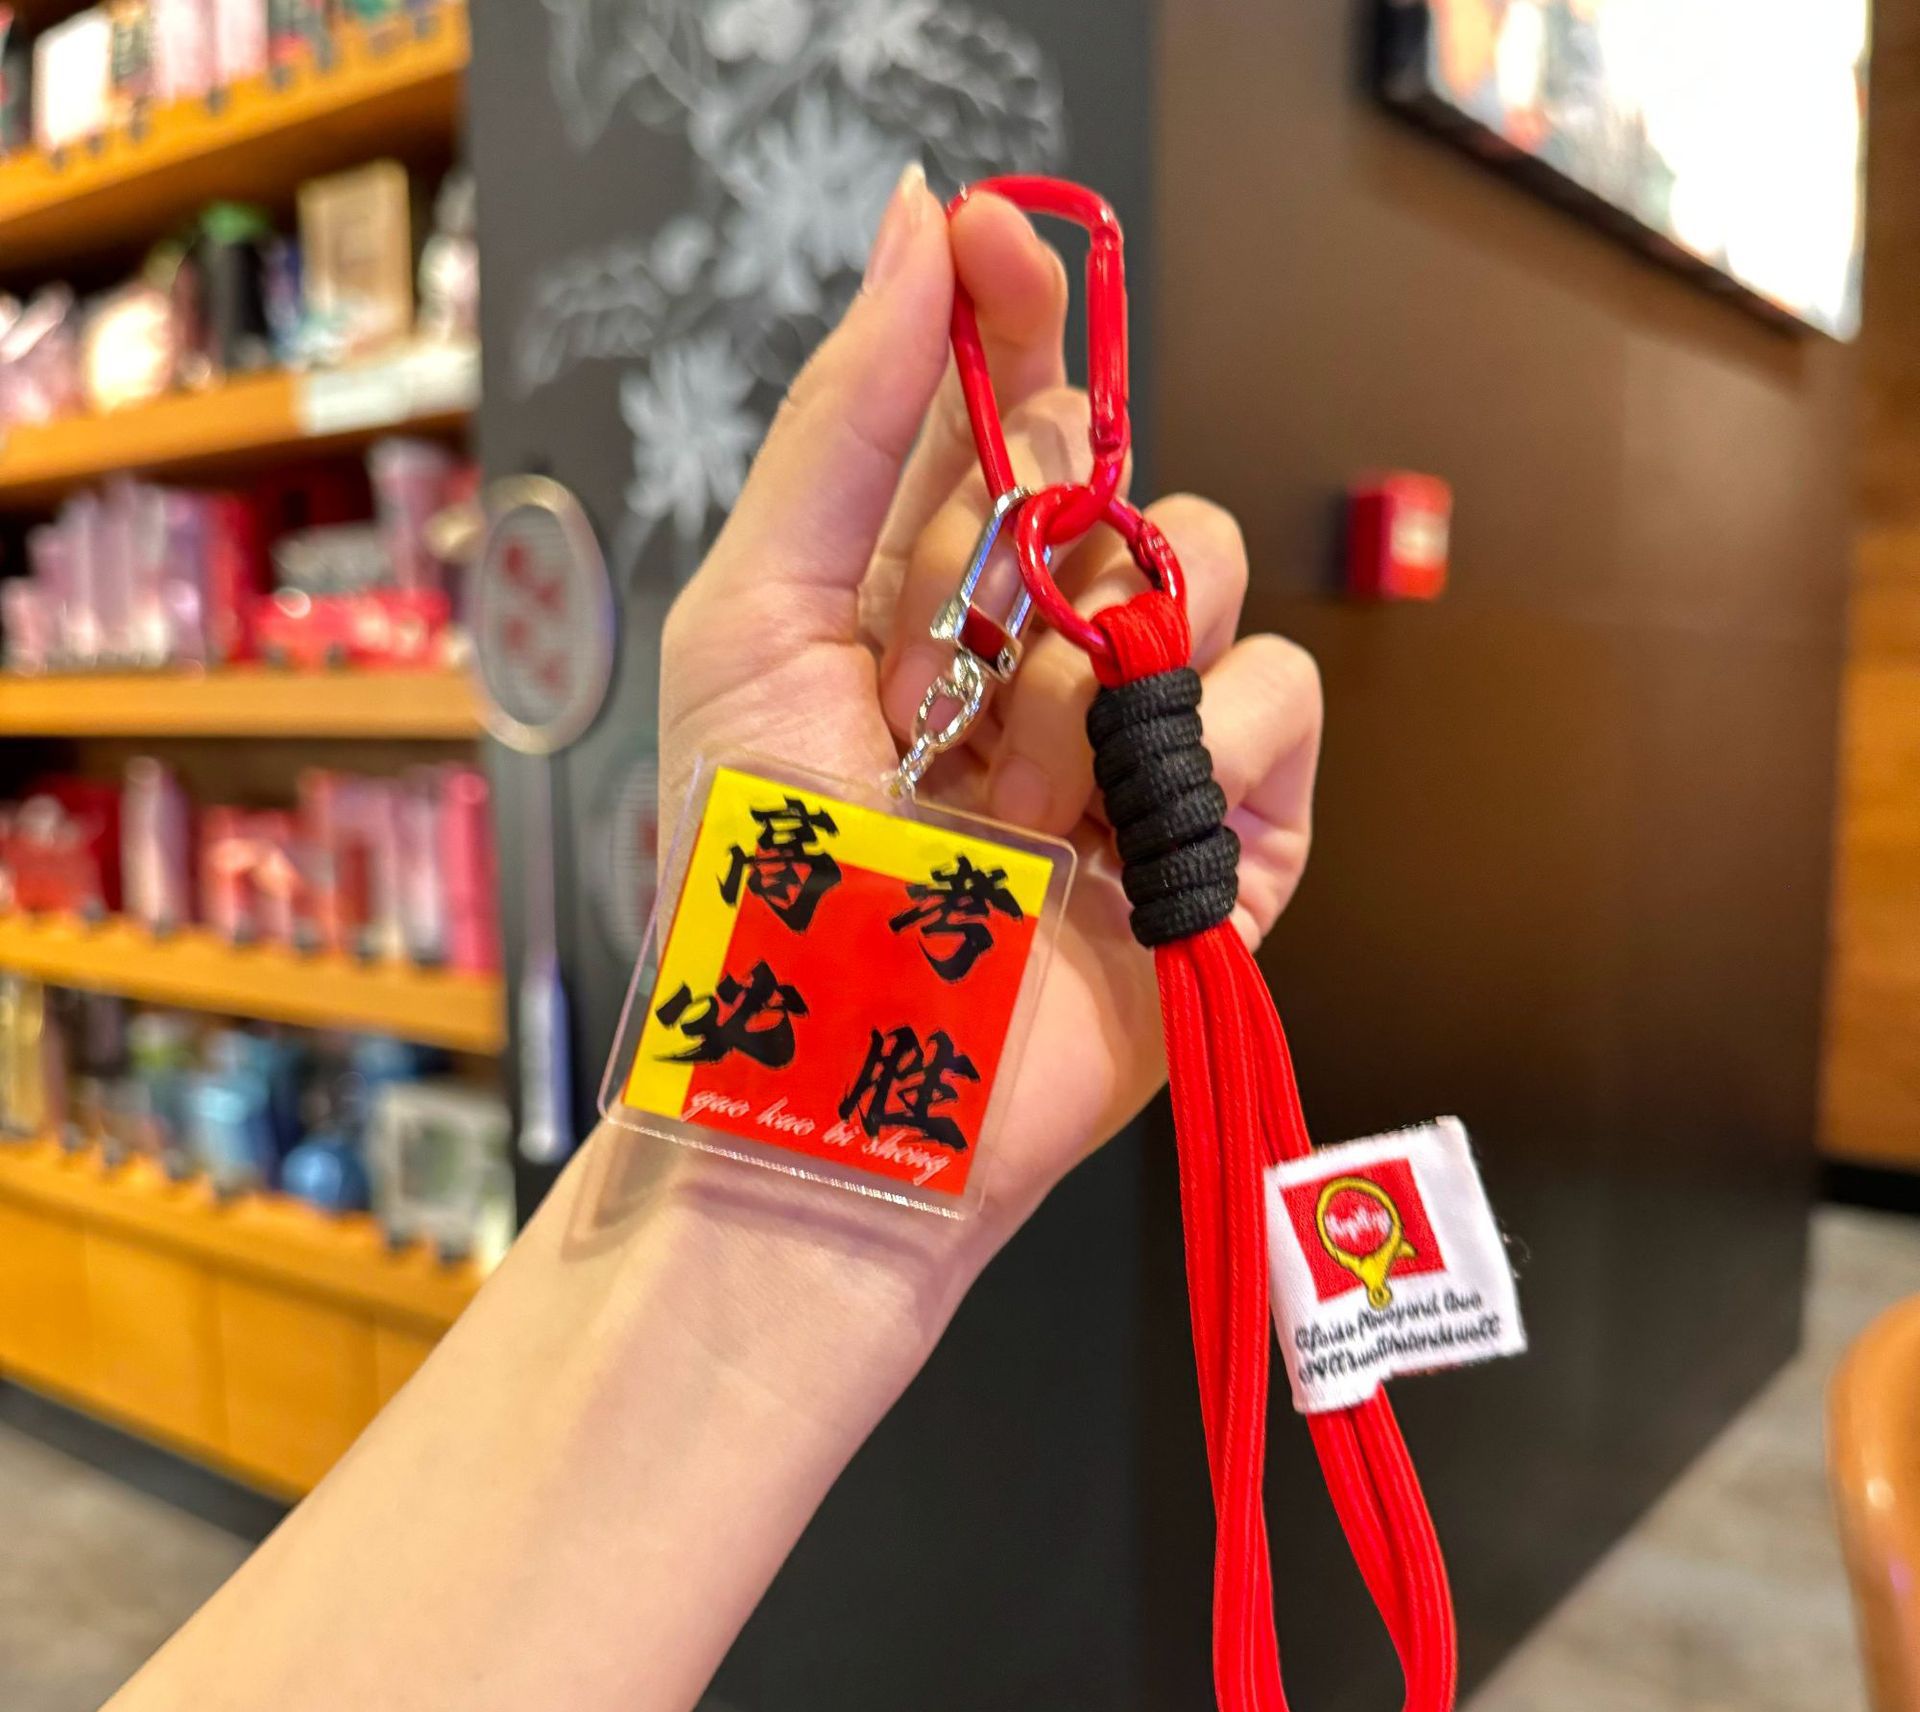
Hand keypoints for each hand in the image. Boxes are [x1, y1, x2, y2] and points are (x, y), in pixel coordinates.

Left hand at [656, 165, 1321, 1262]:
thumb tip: (922, 217)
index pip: (994, 413)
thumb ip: (845, 422)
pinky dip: (1216, 741)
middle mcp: (1031, 655)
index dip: (1011, 317)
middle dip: (1065, 503)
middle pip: (1118, 471)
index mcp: (916, 599)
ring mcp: (1129, 744)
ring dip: (1119, 643)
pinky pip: (1282, 703)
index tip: (1008, 245)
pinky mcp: (1220, 838)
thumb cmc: (763, 878)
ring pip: (1208, 568)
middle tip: (987, 600)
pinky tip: (1124, 822)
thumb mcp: (756, 621)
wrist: (837, 1102)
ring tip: (1020, 774)